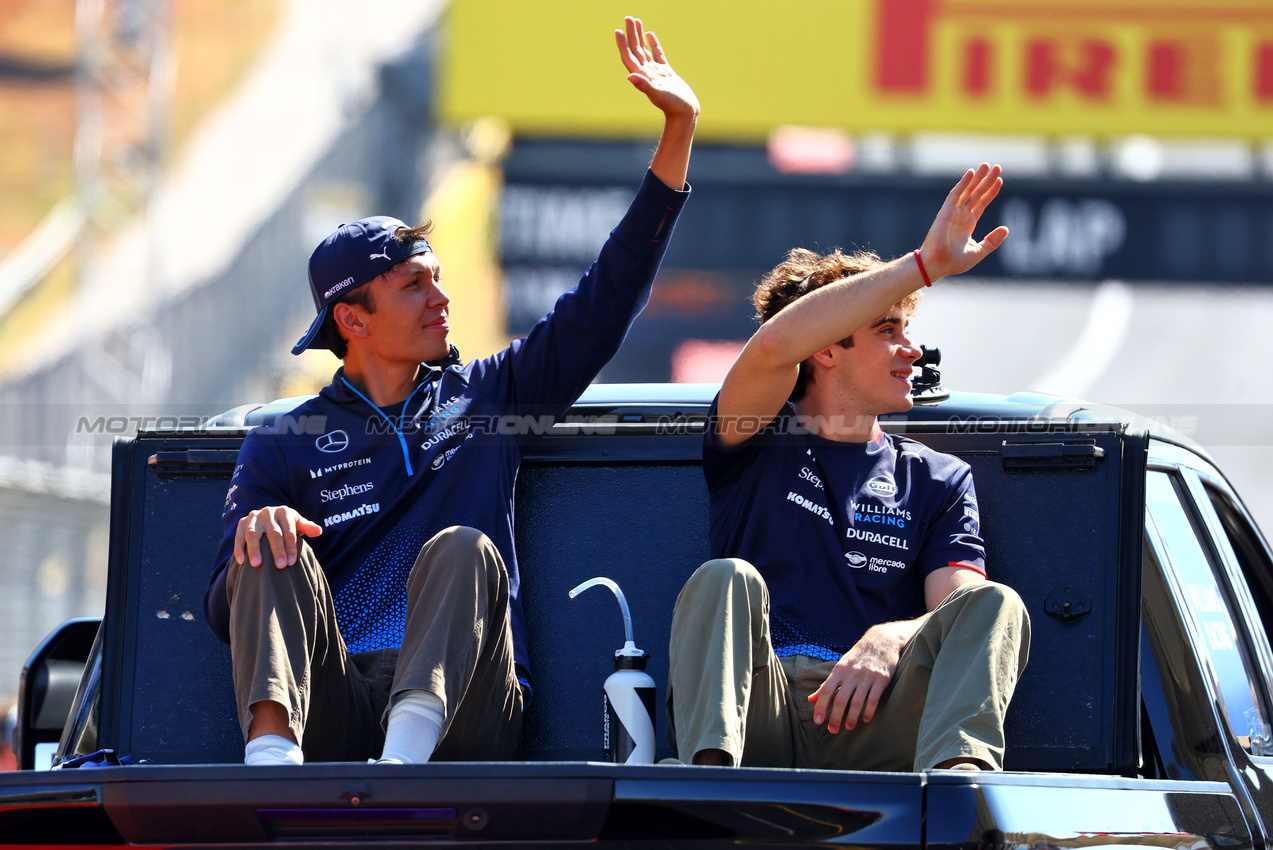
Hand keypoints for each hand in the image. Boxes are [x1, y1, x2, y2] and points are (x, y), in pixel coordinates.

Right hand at [234, 506, 321, 568]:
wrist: (269, 519)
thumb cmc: (286, 525)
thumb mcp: (298, 524)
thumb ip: (307, 527)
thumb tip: (319, 531)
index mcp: (284, 512)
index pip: (289, 531)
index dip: (291, 547)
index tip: (292, 563)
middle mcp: (268, 512)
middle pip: (273, 533)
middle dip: (277, 550)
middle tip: (280, 566)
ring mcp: (254, 517)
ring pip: (253, 534)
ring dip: (255, 550)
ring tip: (257, 564)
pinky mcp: (242, 523)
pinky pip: (239, 537)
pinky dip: (240, 548)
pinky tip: (242, 561)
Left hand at [615, 16, 698, 118]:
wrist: (685, 113)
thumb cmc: (673, 105)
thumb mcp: (659, 94)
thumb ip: (644, 85)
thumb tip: (631, 77)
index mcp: (643, 76)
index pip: (629, 57)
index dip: (623, 44)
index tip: (618, 30)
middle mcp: (647, 73)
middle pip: (636, 50)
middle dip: (631, 34)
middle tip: (628, 18)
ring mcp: (656, 72)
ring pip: (644, 50)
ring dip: (639, 36)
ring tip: (636, 21)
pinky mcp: (666, 72)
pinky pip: (657, 54)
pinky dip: (653, 44)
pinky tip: (649, 34)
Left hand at [807, 621, 913, 732]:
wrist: (881, 641)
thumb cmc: (857, 657)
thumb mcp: (840, 667)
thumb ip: (826, 684)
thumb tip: (811, 699)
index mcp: (839, 670)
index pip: (826, 690)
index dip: (821, 706)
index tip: (817, 721)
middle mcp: (852, 673)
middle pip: (841, 699)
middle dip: (835, 717)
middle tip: (832, 730)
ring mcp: (867, 676)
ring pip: (857, 702)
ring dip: (852, 717)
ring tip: (848, 727)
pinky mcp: (881, 679)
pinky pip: (874, 699)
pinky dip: (869, 711)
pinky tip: (866, 719)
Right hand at [918, 163, 1009, 280]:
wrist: (937, 265)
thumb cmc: (954, 262)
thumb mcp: (978, 252)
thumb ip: (992, 241)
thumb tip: (1006, 229)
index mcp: (967, 223)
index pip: (981, 203)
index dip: (990, 192)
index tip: (999, 181)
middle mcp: (960, 215)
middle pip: (976, 193)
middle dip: (986, 180)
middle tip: (997, 167)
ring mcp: (953, 212)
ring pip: (967, 190)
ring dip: (976, 178)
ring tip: (986, 165)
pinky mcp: (945, 211)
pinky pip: (955, 194)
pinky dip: (963, 183)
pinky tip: (971, 173)